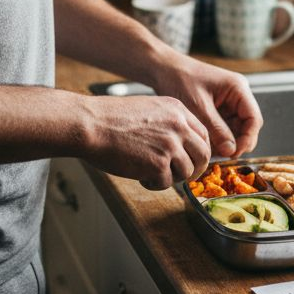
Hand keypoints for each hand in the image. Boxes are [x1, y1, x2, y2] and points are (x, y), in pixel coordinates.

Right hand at [81, 95, 211, 189]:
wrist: (91, 124)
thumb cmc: (111, 118)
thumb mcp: (148, 109)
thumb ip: (169, 123)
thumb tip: (181, 144)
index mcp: (177, 110)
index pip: (203, 134)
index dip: (200, 151)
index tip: (193, 160)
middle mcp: (178, 126)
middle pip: (203, 155)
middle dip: (195, 169)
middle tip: (183, 176)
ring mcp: (170, 145)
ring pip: (187, 172)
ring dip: (171, 178)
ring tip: (151, 174)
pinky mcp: (158, 164)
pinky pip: (166, 183)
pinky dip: (154, 184)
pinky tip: (140, 177)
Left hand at [148, 56, 262, 159]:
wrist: (163, 69)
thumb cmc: (180, 80)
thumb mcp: (199, 107)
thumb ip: (217, 129)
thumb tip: (231, 151)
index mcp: (238, 88)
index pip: (254, 118)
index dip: (248, 138)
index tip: (234, 153)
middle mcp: (238, 95)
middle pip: (247, 126)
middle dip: (237, 142)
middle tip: (222, 156)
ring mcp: (229, 102)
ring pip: (236, 129)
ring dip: (226, 142)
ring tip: (211, 151)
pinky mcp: (219, 109)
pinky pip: (225, 127)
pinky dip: (218, 138)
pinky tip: (206, 145)